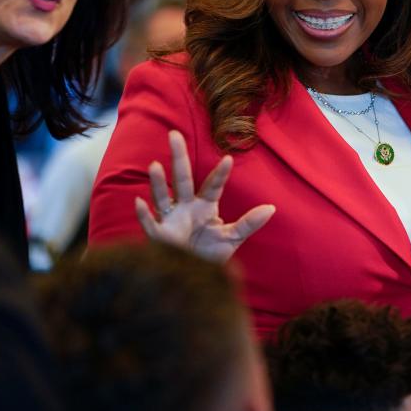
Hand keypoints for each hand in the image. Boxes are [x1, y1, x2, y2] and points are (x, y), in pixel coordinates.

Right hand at [134, 130, 275, 261]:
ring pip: (163, 197)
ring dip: (158, 183)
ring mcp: (170, 220)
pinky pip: (150, 224)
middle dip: (178, 158)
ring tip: (155, 165)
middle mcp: (185, 207)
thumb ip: (249, 223)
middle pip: (182, 179)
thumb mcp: (232, 238)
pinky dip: (144, 215)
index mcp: (204, 206)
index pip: (213, 185)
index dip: (220, 174)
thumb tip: (271, 208)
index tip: (228, 159)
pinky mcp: (159, 236)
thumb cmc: (210, 254)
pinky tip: (138, 202)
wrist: (194, 277)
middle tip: (174, 134)